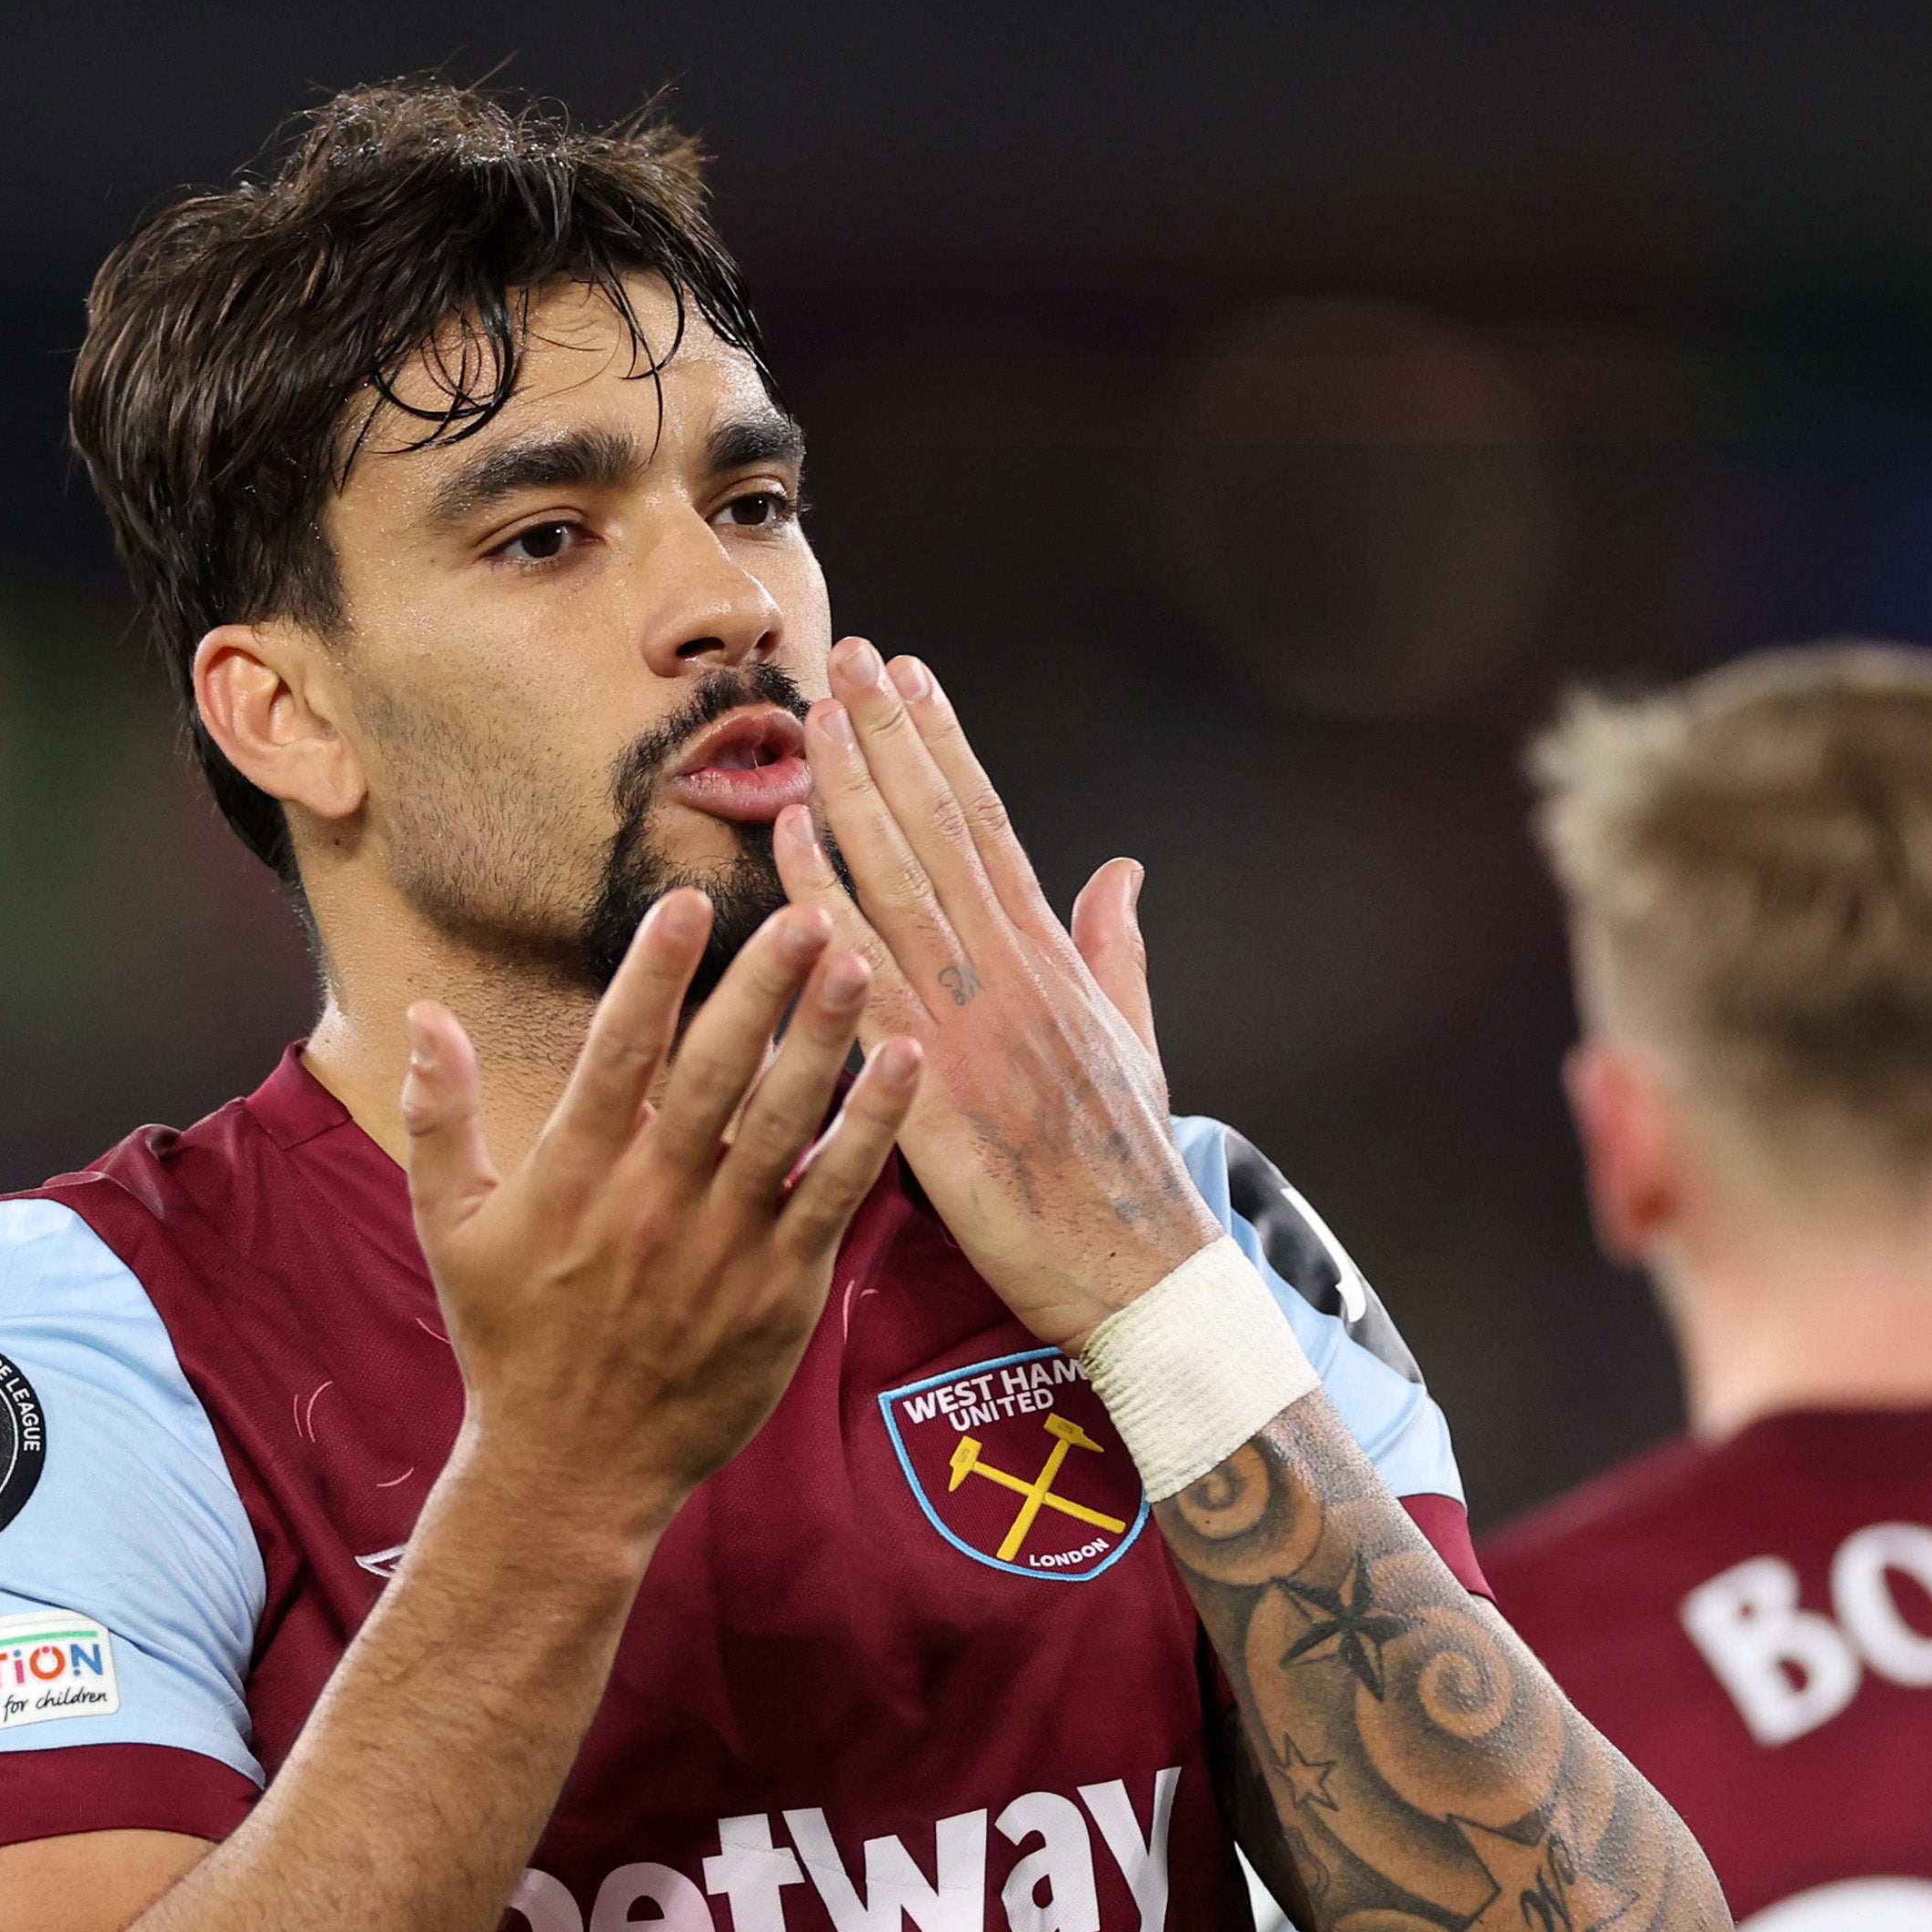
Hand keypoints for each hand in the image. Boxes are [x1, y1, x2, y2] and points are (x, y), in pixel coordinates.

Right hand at [404, 892, 918, 1538]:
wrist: (573, 1472)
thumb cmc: (511, 1341)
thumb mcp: (448, 1229)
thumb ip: (438, 1117)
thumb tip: (426, 1014)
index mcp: (571, 1178)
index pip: (616, 1053)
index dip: (653, 974)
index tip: (686, 901)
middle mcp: (651, 1204)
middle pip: (713, 1075)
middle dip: (758, 987)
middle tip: (803, 913)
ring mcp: (722, 1250)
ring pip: (784, 1125)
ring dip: (824, 1039)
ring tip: (858, 963)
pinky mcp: (780, 1293)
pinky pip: (835, 1195)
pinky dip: (871, 1130)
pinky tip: (902, 1066)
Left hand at [773, 636, 1215, 1347]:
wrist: (1143, 1274)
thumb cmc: (1125, 1172)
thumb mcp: (1135, 1041)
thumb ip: (1117, 948)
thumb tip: (1120, 868)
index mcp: (1051, 961)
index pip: (987, 826)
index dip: (943, 746)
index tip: (908, 677)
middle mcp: (1013, 974)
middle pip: (939, 832)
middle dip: (888, 739)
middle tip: (844, 657)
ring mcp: (974, 1025)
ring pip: (901, 887)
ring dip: (852, 797)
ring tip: (810, 720)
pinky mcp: (936, 1091)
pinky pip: (867, 987)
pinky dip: (827, 914)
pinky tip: (789, 856)